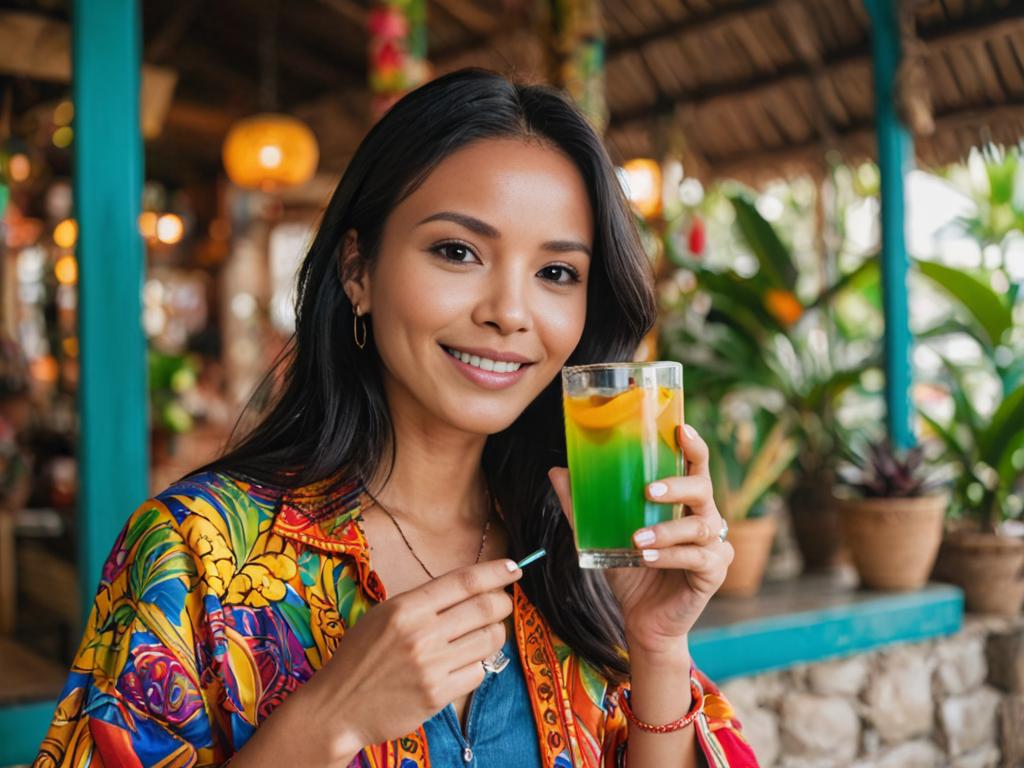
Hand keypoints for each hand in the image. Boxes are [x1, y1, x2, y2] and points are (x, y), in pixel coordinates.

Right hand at [291, 559, 521, 760]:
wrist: (337, 707)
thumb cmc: (360, 658)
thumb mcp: (384, 616)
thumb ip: (423, 603)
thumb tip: (469, 589)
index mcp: (406, 607)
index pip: (464, 582)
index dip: (495, 572)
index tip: (514, 568)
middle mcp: (421, 633)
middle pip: (485, 608)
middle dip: (503, 603)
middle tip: (503, 604)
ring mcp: (431, 666)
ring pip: (489, 640)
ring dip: (494, 634)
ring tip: (483, 635)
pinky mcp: (438, 695)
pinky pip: (478, 672)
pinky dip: (478, 666)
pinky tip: (463, 665)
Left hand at [549, 424, 731, 658]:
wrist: (644, 619)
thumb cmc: (632, 568)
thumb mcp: (603, 534)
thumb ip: (582, 505)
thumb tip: (556, 471)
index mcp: (685, 501)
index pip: (696, 466)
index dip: (693, 446)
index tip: (681, 429)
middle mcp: (705, 517)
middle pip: (703, 490)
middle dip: (677, 486)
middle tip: (648, 490)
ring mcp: (714, 545)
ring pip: (699, 527)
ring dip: (666, 529)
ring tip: (636, 538)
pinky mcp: (713, 572)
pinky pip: (695, 559)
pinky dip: (669, 557)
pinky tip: (647, 559)